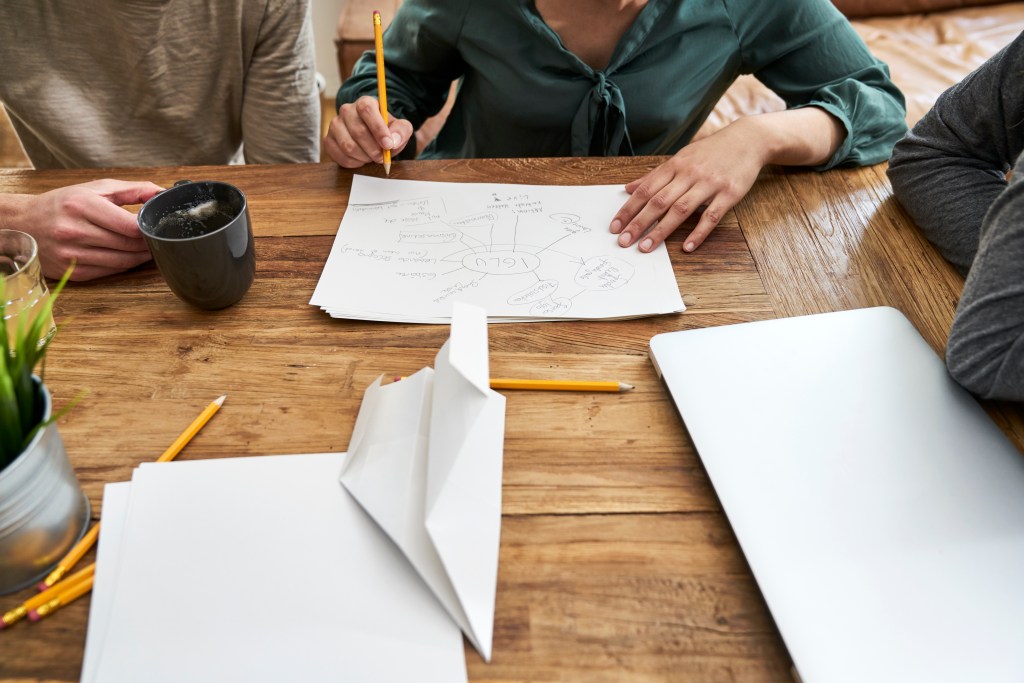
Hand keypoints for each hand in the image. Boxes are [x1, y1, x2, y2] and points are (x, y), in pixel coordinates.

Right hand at [1, 179, 162, 280]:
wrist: (23, 222)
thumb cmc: (63, 203)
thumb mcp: (95, 188)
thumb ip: (131, 190)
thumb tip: (161, 193)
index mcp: (81, 205)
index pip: (129, 225)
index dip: (148, 228)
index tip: (157, 225)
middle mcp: (73, 230)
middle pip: (128, 244)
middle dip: (148, 243)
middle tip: (157, 238)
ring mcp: (71, 253)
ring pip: (122, 261)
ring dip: (140, 257)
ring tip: (148, 249)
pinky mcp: (71, 271)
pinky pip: (109, 272)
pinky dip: (124, 265)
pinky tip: (128, 256)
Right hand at [324, 95, 413, 167]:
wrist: (373, 139)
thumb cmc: (387, 132)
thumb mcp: (400, 128)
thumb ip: (401, 131)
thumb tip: (393, 141)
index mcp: (365, 103)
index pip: (366, 109)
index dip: (378, 128)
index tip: (388, 144)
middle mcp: (346, 110)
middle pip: (358, 131)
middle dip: (373, 149)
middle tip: (382, 157)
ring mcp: (335, 125)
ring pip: (348, 146)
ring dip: (364, 157)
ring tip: (372, 158)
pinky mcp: (328, 140)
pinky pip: (340, 156)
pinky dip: (354, 163)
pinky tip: (362, 160)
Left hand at [609, 119, 766, 252]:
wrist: (748, 139)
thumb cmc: (710, 152)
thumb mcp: (681, 158)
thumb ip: (654, 175)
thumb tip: (627, 188)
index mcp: (675, 165)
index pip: (645, 189)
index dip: (628, 209)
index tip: (615, 226)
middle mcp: (689, 174)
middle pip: (659, 201)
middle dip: (638, 223)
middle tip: (623, 241)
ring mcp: (709, 184)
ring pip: (680, 209)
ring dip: (661, 230)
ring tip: (646, 247)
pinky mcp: (729, 194)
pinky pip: (711, 216)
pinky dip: (698, 232)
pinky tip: (686, 247)